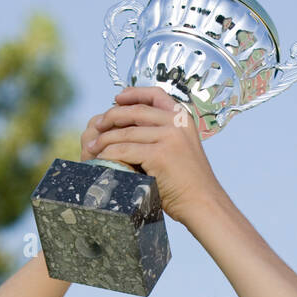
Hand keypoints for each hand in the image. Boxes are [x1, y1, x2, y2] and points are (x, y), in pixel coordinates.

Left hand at [80, 86, 220, 222]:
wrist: (204, 202)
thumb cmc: (189, 181)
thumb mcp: (181, 147)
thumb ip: (163, 133)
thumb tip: (131, 126)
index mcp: (183, 118)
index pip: (155, 94)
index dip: (133, 94)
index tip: (117, 98)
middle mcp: (177, 123)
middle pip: (135, 111)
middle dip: (111, 117)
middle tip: (96, 126)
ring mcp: (169, 137)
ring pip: (126, 132)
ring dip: (104, 139)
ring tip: (92, 147)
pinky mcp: (159, 154)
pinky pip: (124, 150)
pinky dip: (109, 154)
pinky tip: (101, 159)